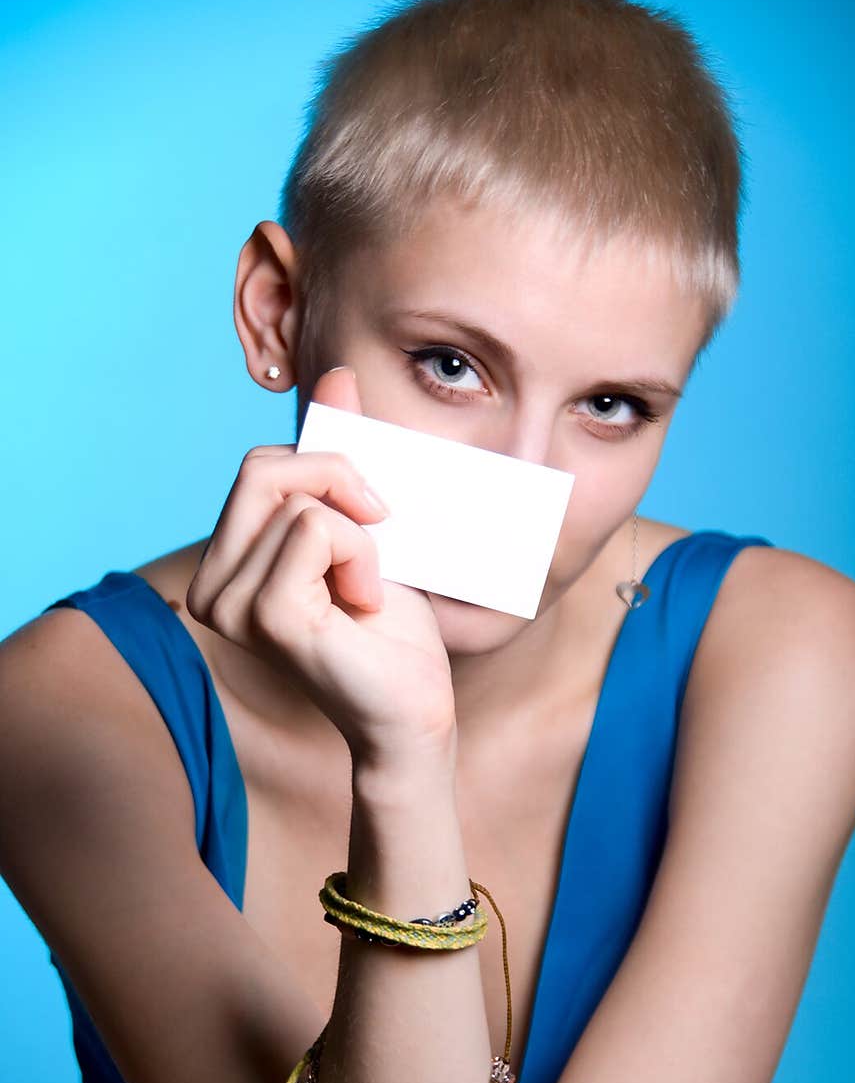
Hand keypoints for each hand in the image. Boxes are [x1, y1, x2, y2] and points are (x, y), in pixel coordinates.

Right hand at [186, 367, 456, 763]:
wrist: (416, 707)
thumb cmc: (391, 628)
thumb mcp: (366, 523)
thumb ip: (341, 454)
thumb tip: (338, 375)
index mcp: (223, 565)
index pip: (258, 466)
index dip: (326, 470)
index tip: (370, 520)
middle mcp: (210, 588)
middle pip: (264, 468)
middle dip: (339, 482)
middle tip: (379, 532)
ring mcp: (230, 607)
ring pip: (300, 501)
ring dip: (361, 536)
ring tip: (367, 590)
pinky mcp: (267, 617)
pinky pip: (317, 531)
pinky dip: (362, 555)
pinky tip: (368, 603)